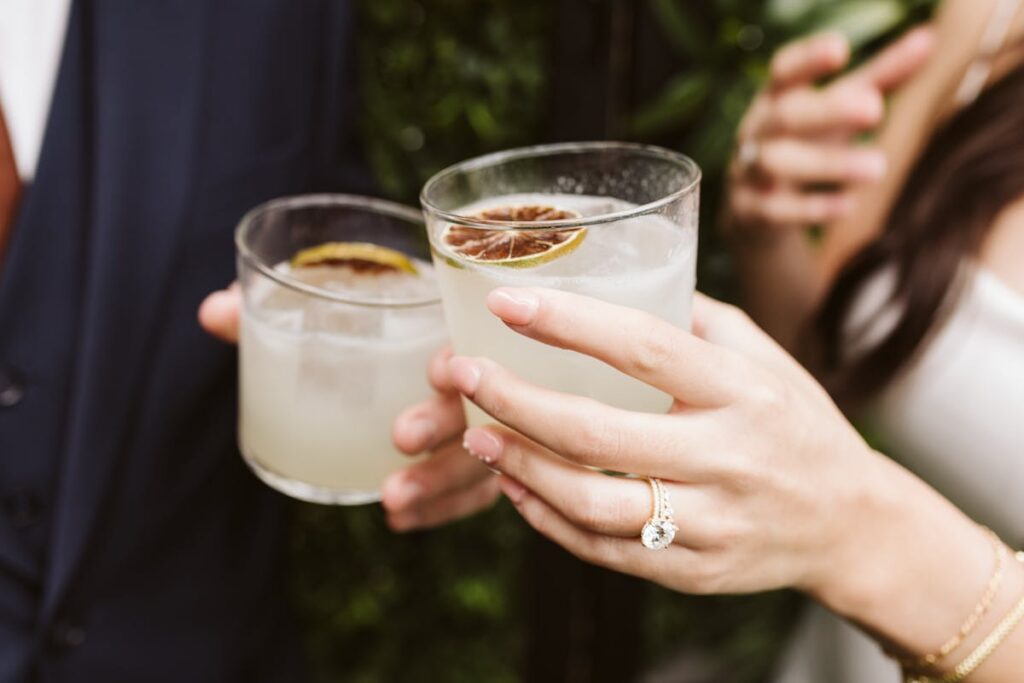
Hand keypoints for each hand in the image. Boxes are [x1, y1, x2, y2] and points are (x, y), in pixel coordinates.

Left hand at [197, 287, 497, 529]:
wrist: (399, 338)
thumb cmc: (363, 320)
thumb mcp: (320, 311)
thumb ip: (271, 310)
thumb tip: (212, 313)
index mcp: (448, 321)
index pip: (476, 335)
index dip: (463, 353)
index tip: (436, 371)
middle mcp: (477, 372)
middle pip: (483, 401)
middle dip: (444, 422)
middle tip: (400, 437)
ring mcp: (484, 421)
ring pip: (482, 455)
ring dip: (441, 480)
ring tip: (393, 499)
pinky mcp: (477, 458)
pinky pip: (473, 491)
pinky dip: (440, 508)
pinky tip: (401, 521)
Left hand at [446, 287, 910, 599]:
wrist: (852, 524)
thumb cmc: (797, 422)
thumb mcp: (766, 358)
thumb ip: (697, 321)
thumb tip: (620, 281)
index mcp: (743, 390)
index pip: (643, 348)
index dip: (567, 323)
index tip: (505, 302)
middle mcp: (728, 457)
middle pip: (598, 434)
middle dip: (515, 402)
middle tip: (463, 377)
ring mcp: (712, 522)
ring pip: (592, 503)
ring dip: (520, 470)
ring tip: (477, 438)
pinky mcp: (695, 571)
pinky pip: (605, 550)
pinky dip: (549, 520)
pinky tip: (517, 489)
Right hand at [728, 27, 932, 234]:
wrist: (755, 210)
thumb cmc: (805, 143)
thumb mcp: (836, 110)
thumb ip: (877, 78)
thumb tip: (927, 39)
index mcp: (776, 98)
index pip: (783, 71)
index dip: (806, 60)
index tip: (840, 51)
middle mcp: (758, 131)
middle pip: (785, 116)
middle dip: (827, 111)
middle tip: (875, 109)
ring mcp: (750, 171)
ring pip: (778, 163)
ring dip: (828, 164)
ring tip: (878, 167)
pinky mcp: (752, 211)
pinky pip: (776, 210)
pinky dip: (812, 207)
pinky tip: (849, 205)